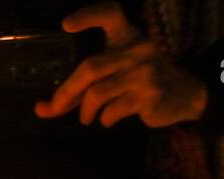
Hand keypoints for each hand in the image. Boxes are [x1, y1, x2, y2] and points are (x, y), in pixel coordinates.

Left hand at [34, 2, 207, 127]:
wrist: (183, 94)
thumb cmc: (138, 83)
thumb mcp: (112, 77)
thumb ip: (77, 91)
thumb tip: (40, 109)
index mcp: (127, 36)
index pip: (109, 13)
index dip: (87, 15)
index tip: (65, 26)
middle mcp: (137, 49)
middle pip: (90, 67)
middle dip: (67, 92)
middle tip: (57, 108)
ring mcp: (145, 71)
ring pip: (98, 92)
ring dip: (86, 110)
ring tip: (86, 117)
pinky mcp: (150, 94)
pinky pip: (114, 109)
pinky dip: (105, 118)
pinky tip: (108, 119)